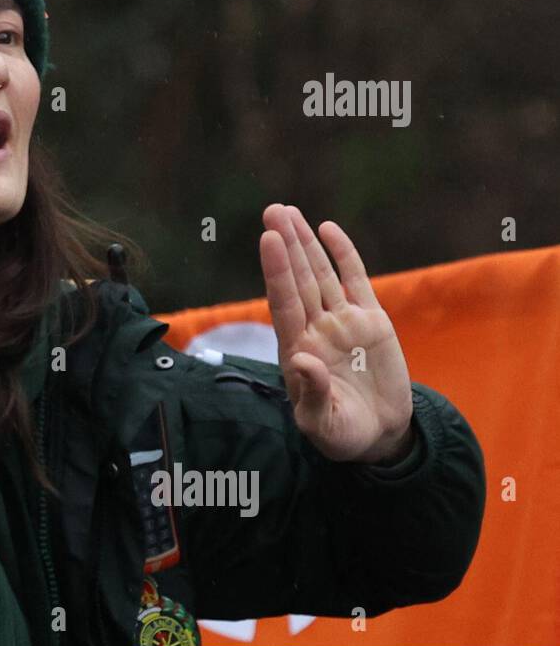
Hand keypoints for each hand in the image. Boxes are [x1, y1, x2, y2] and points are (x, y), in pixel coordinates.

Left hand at [258, 204, 413, 464]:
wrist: (377, 435)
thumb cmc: (341, 433)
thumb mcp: (323, 423)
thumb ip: (312, 393)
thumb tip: (303, 360)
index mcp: (297, 350)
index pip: (283, 303)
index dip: (276, 272)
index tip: (268, 240)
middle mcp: (315, 329)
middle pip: (299, 280)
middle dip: (286, 245)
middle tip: (272, 210)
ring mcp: (342, 322)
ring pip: (321, 274)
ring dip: (306, 243)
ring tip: (288, 211)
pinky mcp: (370, 321)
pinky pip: (354, 280)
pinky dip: (343, 254)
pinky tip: (327, 230)